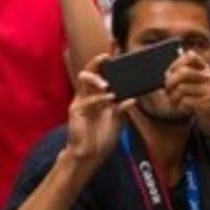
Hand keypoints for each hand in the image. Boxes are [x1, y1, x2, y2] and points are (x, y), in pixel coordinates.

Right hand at [62, 56, 122, 171]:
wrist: (90, 156)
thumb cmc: (101, 138)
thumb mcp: (117, 122)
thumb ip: (123, 109)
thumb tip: (133, 98)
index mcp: (97, 97)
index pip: (100, 76)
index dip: (104, 65)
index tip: (114, 54)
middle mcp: (87, 97)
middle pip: (88, 73)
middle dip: (96, 63)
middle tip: (106, 58)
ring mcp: (80, 103)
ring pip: (84, 82)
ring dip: (96, 79)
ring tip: (108, 84)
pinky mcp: (76, 112)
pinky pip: (87, 101)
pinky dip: (100, 99)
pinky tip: (110, 98)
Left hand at [166, 53, 209, 143]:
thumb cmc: (208, 102)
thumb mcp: (202, 85)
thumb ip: (189, 76)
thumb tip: (167, 74)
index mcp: (208, 70)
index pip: (190, 56)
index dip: (176, 63)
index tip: (169, 72)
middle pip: (183, 72)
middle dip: (170, 81)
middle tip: (168, 89)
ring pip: (181, 88)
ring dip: (173, 97)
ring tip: (175, 102)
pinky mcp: (208, 104)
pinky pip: (185, 101)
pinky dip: (180, 106)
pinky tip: (184, 108)